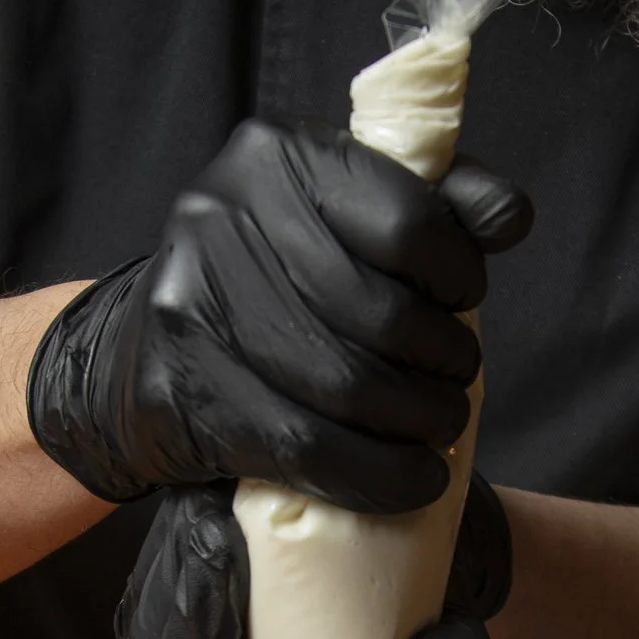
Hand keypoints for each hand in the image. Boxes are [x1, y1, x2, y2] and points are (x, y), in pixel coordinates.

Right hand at [27, 119, 531, 512]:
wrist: (129, 357)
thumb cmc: (263, 284)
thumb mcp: (336, 219)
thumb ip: (430, 205)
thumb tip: (508, 216)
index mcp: (272, 157)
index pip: (405, 217)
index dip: (456, 272)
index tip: (463, 301)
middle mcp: (219, 215)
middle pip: (377, 311)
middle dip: (442, 361)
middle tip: (457, 384)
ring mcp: (190, 304)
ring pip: (343, 384)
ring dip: (416, 423)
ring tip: (440, 431)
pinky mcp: (181, 390)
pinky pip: (304, 446)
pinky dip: (376, 475)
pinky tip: (411, 481)